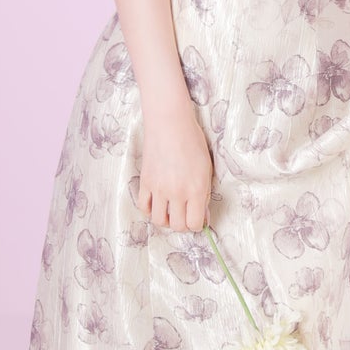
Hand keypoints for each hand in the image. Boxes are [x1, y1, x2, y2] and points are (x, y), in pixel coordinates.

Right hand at [138, 95, 213, 230]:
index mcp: (196, 189)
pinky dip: (150, 210)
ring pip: (158, 220)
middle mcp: (177, 192)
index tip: (198, 219)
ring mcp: (158, 188)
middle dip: (183, 225)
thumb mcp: (206, 169)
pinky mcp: (145, 182)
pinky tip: (157, 203)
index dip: (198, 225)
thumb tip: (203, 216)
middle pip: (177, 225)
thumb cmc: (192, 142)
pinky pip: (143, 207)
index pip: (195, 223)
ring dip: (165, 220)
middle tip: (185, 216)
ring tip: (170, 212)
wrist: (170, 123)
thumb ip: (204, 194)